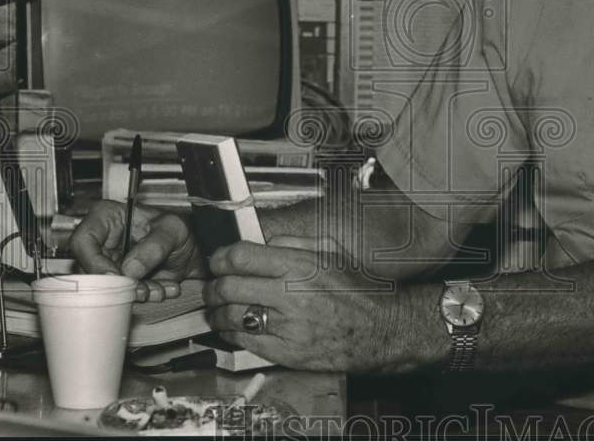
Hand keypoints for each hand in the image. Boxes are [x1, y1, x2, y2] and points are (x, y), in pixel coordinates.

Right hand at [69, 200, 206, 300]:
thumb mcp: (173, 229)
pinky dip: (144, 296)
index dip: (93, 261)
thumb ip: (154, 246)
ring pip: (107, 287)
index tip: (115, 275)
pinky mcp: (121, 281)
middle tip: (141, 289)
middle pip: (91, 270)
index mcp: (108, 217)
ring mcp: (110, 263)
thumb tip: (130, 269)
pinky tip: (163, 289)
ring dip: (135, 293)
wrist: (192, 247)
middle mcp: (104, 242)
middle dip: (119, 284)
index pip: (83, 240)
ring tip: (158, 289)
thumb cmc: (177, 228)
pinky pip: (123, 295)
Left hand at [203, 238, 403, 371]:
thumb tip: (262, 241)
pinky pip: (244, 341)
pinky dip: (229, 332)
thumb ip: (294, 242)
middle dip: (213, 285)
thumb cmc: (358, 289)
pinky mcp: (286, 352)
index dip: (221, 257)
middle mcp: (291, 295)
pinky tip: (232, 326)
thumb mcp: (332, 252)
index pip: (241, 257)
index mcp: (300, 266)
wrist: (380, 328)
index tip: (219, 259)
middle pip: (229, 286)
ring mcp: (288, 326)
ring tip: (217, 306)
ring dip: (216, 310)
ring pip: (231, 316)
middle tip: (213, 284)